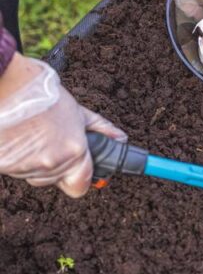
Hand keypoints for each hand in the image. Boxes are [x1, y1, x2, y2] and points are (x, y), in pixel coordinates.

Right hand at [0, 55, 126, 197]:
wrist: (8, 87)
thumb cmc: (43, 96)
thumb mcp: (78, 111)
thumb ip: (101, 129)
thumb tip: (121, 139)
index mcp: (74, 151)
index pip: (80, 186)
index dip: (80, 179)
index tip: (78, 170)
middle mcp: (51, 163)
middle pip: (56, 179)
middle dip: (56, 165)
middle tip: (50, 141)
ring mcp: (25, 166)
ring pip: (34, 175)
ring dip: (35, 162)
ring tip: (32, 136)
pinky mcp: (3, 164)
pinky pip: (14, 169)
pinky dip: (16, 159)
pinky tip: (17, 139)